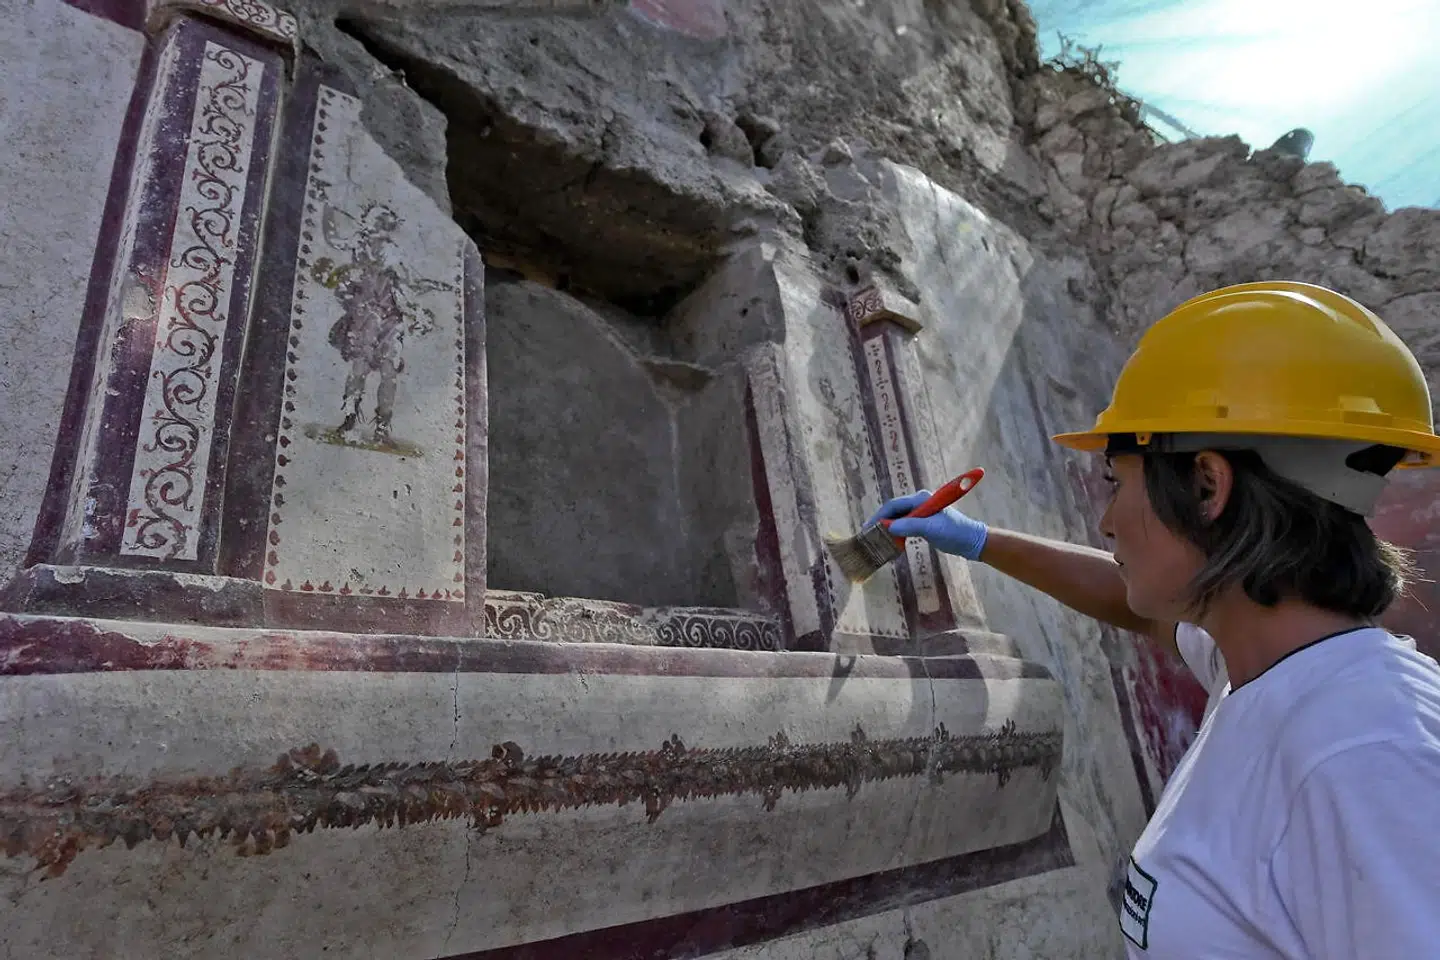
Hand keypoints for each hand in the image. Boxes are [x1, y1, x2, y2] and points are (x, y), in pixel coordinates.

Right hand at [865, 490, 988, 560]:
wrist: (971, 541)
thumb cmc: (954, 532)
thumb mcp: (932, 529)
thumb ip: (911, 526)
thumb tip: (889, 527)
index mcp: (921, 499)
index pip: (894, 505)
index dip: (880, 516)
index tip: (869, 528)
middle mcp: (919, 502)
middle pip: (894, 511)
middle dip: (881, 522)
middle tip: (869, 535)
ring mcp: (921, 511)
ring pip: (898, 518)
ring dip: (888, 528)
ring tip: (877, 539)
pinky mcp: (923, 521)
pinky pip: (905, 525)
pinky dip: (897, 533)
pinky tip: (892, 541)